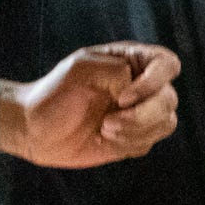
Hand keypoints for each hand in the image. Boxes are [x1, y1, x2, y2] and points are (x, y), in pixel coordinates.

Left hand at [2, 43, 181, 167]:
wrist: (35, 128)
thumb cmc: (54, 92)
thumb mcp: (80, 69)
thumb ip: (114, 70)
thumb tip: (136, 88)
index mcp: (132, 61)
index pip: (167, 64)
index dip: (155, 82)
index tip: (123, 97)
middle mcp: (141, 86)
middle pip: (169, 98)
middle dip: (143, 115)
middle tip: (108, 122)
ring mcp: (139, 113)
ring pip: (165, 123)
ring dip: (137, 130)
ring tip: (105, 129)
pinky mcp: (134, 138)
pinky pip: (149, 143)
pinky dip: (130, 143)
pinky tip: (104, 139)